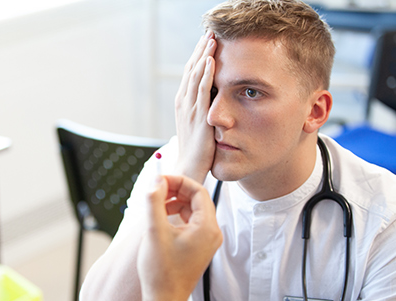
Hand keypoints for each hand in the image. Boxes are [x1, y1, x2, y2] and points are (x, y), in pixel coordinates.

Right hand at [137, 175, 221, 300]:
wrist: (164, 300)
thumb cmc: (161, 272)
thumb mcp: (154, 231)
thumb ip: (154, 202)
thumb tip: (156, 182)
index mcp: (207, 228)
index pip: (198, 191)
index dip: (178, 181)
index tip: (160, 180)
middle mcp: (211, 233)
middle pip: (196, 199)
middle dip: (175, 190)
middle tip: (156, 189)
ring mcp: (206, 241)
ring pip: (192, 210)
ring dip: (174, 202)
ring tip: (155, 204)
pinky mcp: (198, 247)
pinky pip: (190, 222)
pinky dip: (176, 215)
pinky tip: (160, 218)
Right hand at [174, 31, 217, 182]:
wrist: (190, 168)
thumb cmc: (198, 150)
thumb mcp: (199, 126)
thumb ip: (204, 111)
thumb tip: (216, 99)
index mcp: (183, 104)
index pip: (190, 74)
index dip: (197, 57)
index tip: (207, 42)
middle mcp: (183, 103)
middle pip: (191, 70)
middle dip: (200, 50)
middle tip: (210, 32)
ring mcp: (190, 109)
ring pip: (195, 76)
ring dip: (203, 55)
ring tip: (211, 38)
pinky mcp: (198, 117)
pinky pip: (202, 91)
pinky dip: (205, 74)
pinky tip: (211, 60)